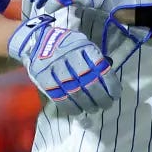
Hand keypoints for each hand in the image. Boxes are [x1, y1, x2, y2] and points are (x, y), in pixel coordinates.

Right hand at [7, 13, 146, 111]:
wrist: (37, 41)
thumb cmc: (65, 45)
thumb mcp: (81, 43)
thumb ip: (93, 58)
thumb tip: (108, 80)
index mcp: (82, 46)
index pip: (101, 69)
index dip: (111, 85)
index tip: (115, 94)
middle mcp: (70, 57)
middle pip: (90, 83)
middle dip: (101, 98)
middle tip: (106, 105)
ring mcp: (56, 69)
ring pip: (76, 92)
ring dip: (87, 105)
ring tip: (93, 109)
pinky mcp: (45, 79)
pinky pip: (60, 97)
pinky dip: (70, 107)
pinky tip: (77, 111)